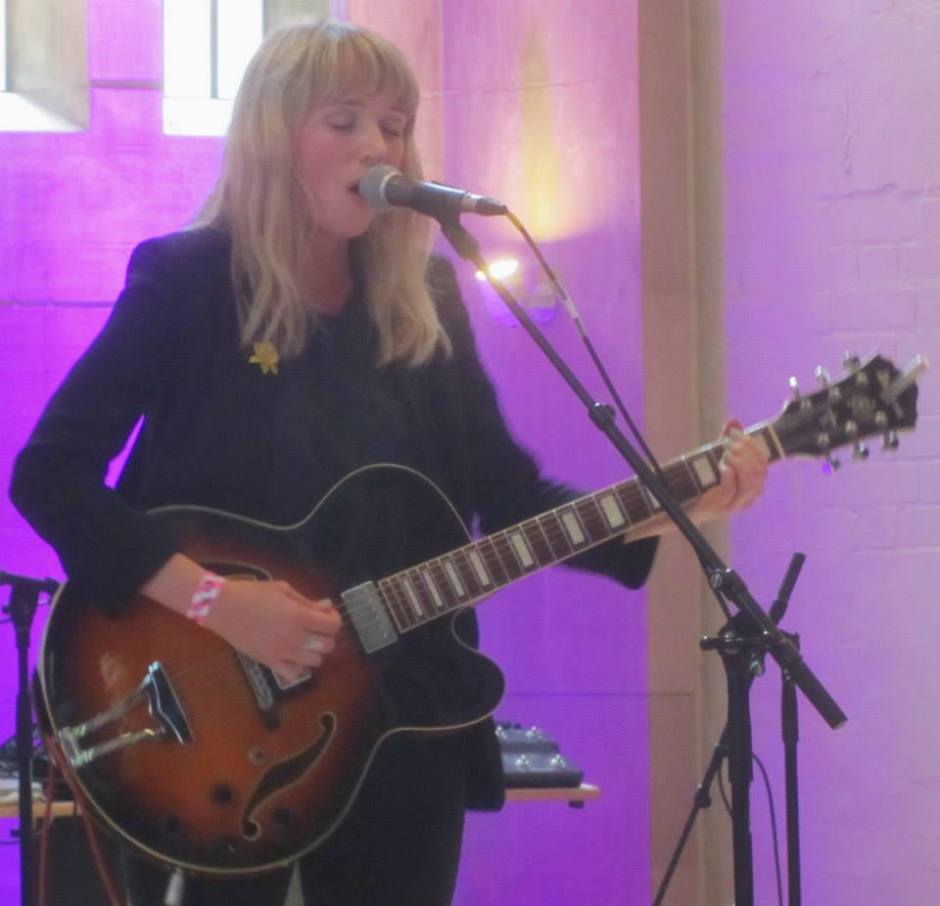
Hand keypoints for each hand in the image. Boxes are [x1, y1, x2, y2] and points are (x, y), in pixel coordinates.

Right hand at [202, 579, 341, 680]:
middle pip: (328, 646)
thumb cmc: (253, 593)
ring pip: (315, 662)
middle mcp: (294, 638)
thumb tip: (327, 607)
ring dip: (316, 651)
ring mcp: (282, 653)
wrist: (222, 607)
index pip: (332, 626)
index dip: (334, 619)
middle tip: (317, 627)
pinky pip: (294, 674)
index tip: (326, 614)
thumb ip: (307, 601)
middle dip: (327, 636)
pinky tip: (294, 655)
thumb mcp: (283, 590)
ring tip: (306, 641)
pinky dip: (300, 667)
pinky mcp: (269, 663)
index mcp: (299, 617)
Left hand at [691, 419, 768, 522]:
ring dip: (740, 463)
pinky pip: (731, 489)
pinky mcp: (722, 506)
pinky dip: (729, 473)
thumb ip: (727, 441)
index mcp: (754, 485)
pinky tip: (722, 465)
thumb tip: (734, 421)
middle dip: (747, 452)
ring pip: (750, 482)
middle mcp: (750, 497)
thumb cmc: (706, 482)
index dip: (753, 446)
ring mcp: (736, 504)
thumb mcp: (719, 459)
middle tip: (730, 441)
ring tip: (726, 452)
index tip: (738, 432)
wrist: (685, 504)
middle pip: (759, 472)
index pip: (763, 464)